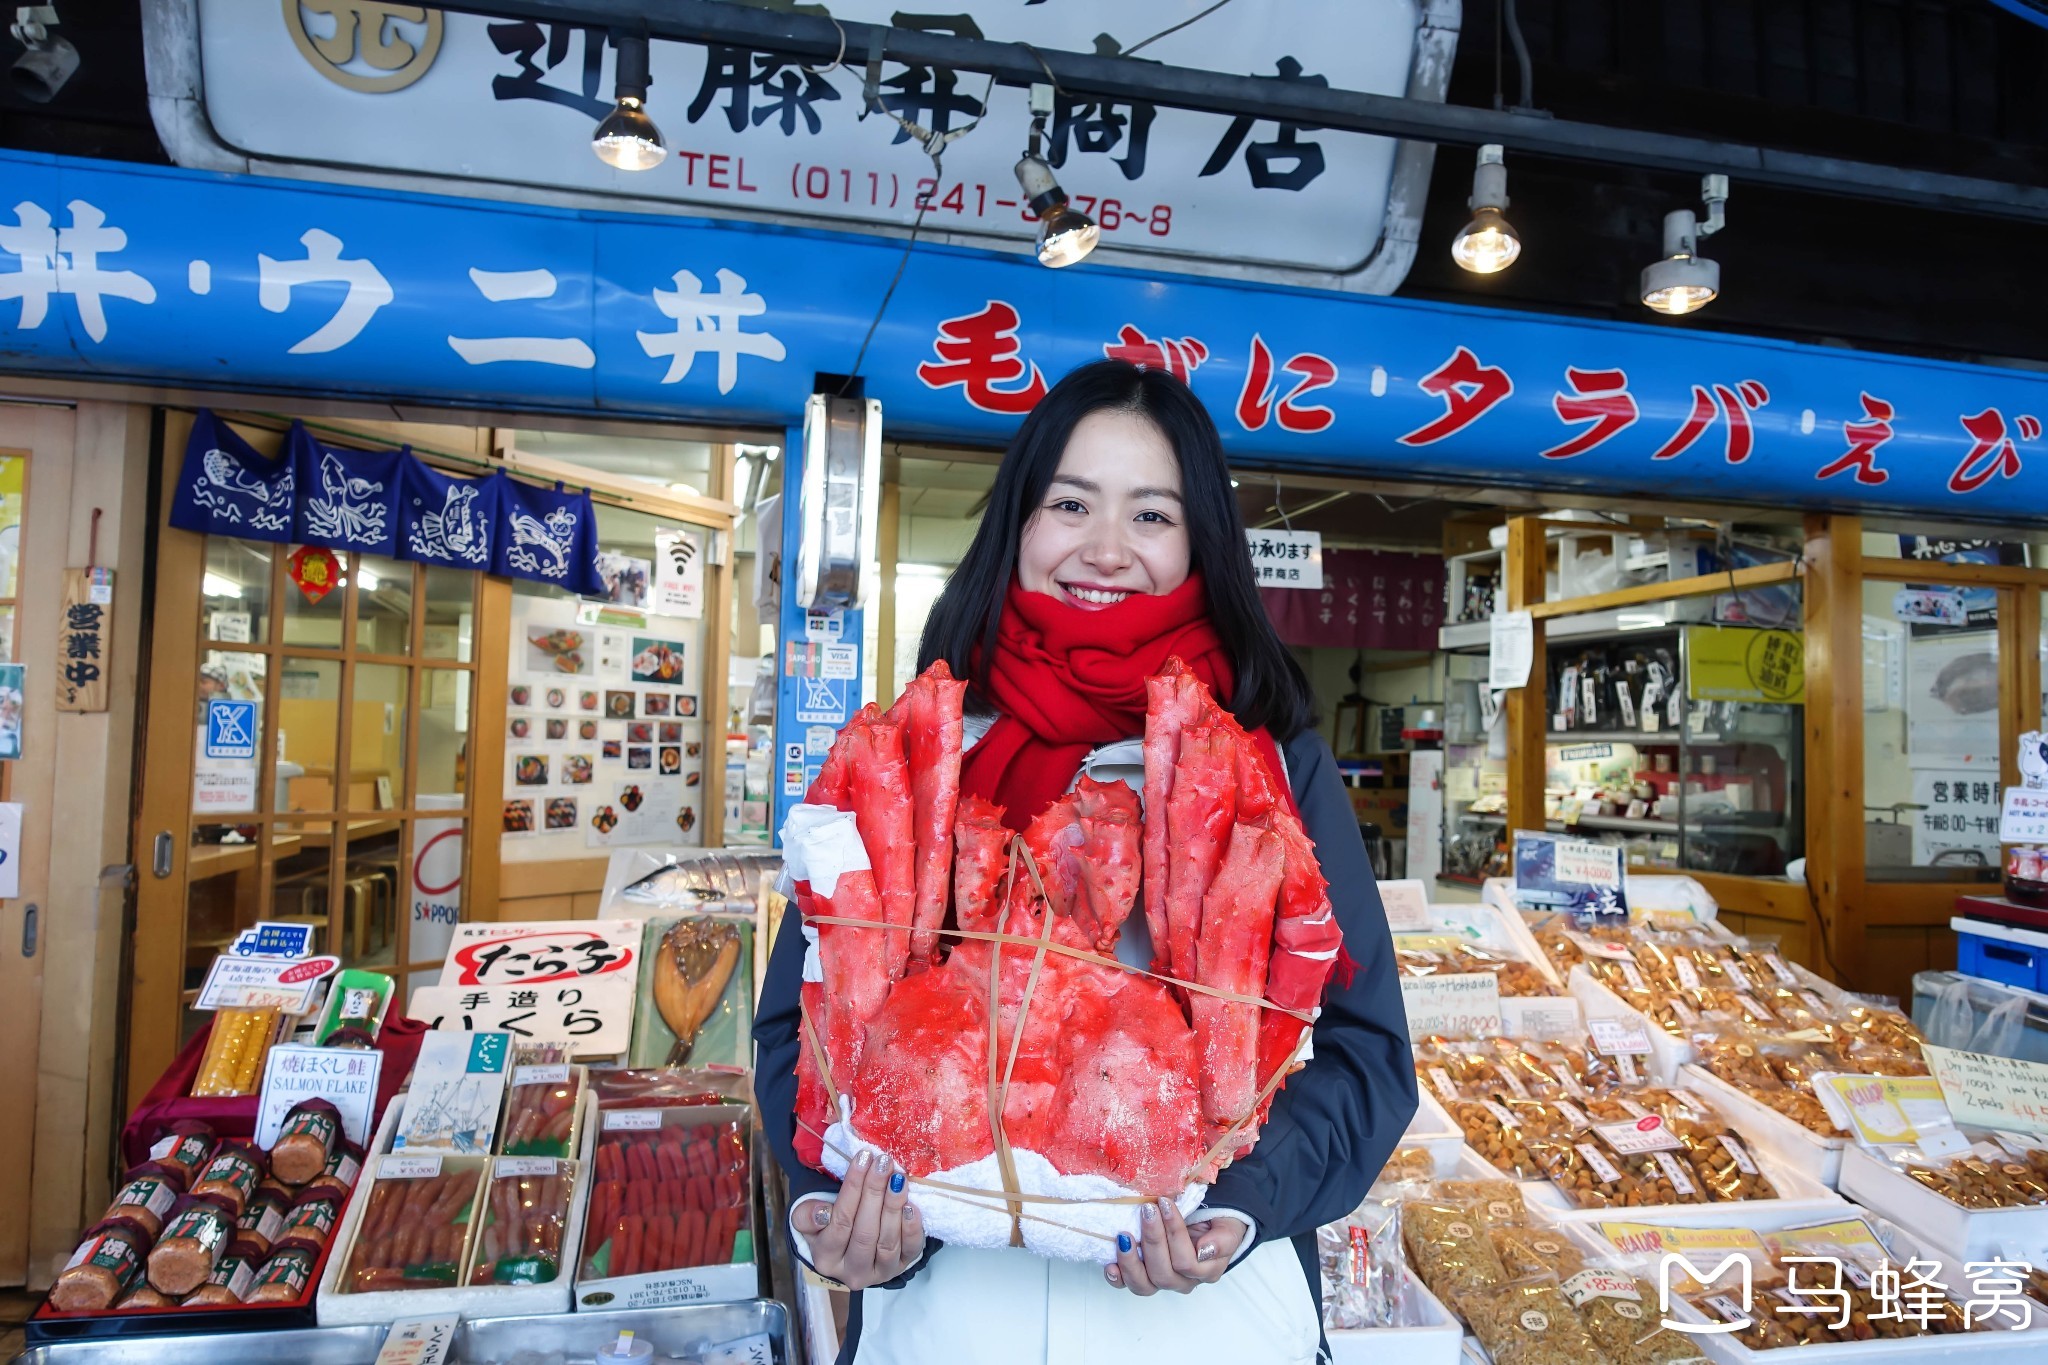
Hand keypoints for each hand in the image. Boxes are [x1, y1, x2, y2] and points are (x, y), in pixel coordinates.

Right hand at [802, 1150, 925, 1289]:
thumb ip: (807, 1215)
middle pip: (865, 1233)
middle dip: (875, 1193)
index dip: (852, 1190)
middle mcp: (852, 1273)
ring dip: (894, 1207)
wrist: (851, 1244)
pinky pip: (910, 1250)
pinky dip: (912, 1228)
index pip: (840, 1223)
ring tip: (897, 1178)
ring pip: (887, 1243)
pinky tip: (911, 1205)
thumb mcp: (809, 1219)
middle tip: (883, 1162)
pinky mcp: (902, 1267)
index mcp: (826, 1260)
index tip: (862, 1158)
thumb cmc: (829, 1225)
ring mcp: (879, 1273)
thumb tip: (822, 1212)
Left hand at [1104, 1198, 1246, 1294]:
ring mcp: (1161, 1281)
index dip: (1174, 1233)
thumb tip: (1205, 1250)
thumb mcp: (1229, 1227)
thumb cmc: (1216, 1224)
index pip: (1187, 1262)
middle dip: (1153, 1240)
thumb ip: (1223, 1239)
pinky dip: (1117, 1277)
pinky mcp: (1142, 1277)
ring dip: (1131, 1261)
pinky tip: (1110, 1264)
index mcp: (1205, 1270)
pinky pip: (1128, 1285)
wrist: (1207, 1224)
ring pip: (1144, 1285)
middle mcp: (1183, 1281)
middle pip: (1164, 1274)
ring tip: (1124, 1236)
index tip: (1164, 1202)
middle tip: (1146, 1210)